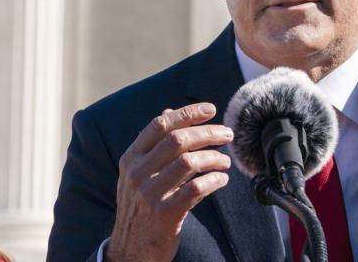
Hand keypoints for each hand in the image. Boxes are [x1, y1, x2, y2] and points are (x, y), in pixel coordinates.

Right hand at [105, 103, 232, 261]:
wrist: (130, 251)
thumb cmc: (140, 207)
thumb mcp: (137, 173)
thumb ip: (154, 144)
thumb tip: (168, 111)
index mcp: (131, 158)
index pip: (160, 124)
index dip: (188, 113)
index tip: (210, 109)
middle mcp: (137, 173)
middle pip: (178, 139)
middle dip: (208, 132)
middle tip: (227, 133)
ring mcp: (149, 193)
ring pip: (189, 162)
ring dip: (214, 157)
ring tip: (225, 161)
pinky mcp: (164, 214)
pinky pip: (196, 188)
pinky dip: (214, 181)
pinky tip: (221, 180)